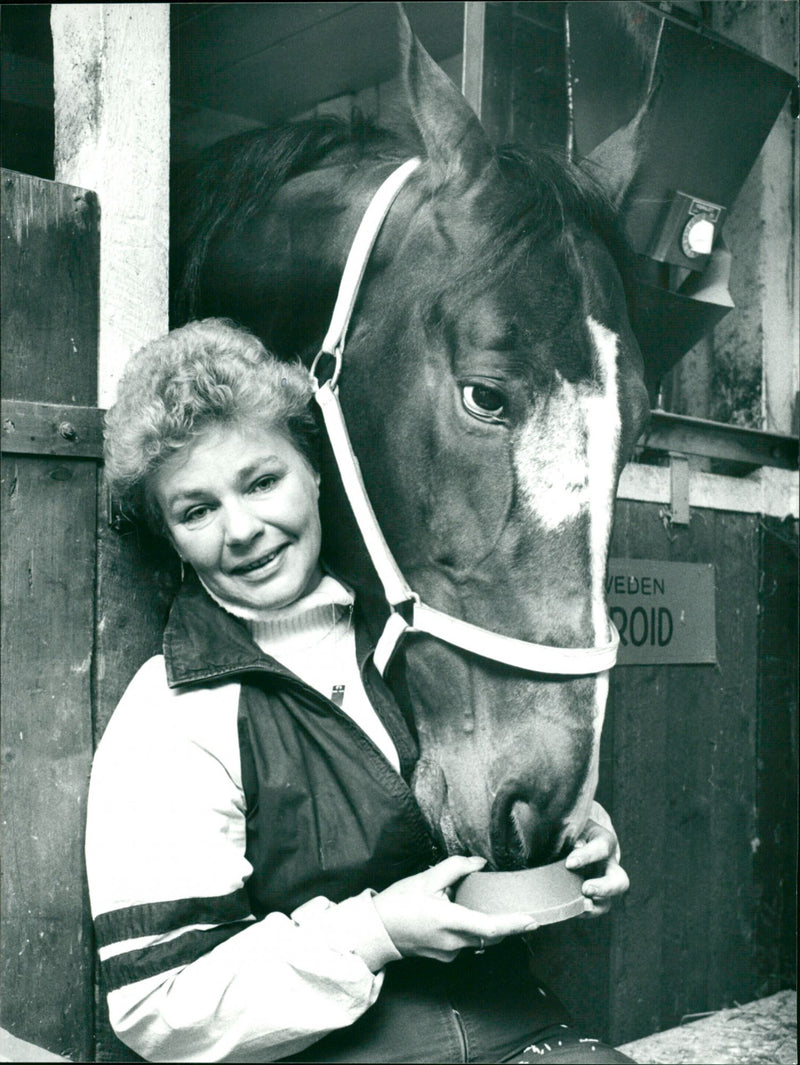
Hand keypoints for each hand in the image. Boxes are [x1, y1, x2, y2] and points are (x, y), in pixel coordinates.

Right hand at [373, 855, 538, 961]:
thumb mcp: (425, 879)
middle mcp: (453, 942)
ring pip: (479, 940)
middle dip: (507, 924)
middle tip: (520, 910)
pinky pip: (467, 943)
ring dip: (486, 925)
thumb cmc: (398, 904)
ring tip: (481, 904)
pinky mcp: (445, 956)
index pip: (489, 927)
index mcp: (449, 921)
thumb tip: (479, 863)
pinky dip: (472, 929)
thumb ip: (455, 868)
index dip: (513, 924)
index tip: (532, 920)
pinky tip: (461, 914)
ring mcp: (449, 953)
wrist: (377, 932)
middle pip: (490, 936)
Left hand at [565, 818, 629, 917]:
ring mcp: (602, 884)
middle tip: (586, 889)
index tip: (570, 863)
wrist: (565, 837)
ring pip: (608, 902)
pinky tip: (569, 910)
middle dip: (604, 888)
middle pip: (619, 881)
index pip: (601, 848)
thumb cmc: (567, 829)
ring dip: (594, 907)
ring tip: (579, 906)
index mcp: (603, 841)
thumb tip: (568, 845)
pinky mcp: (593, 898)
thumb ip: (567, 834)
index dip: (588, 856)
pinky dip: (582, 912)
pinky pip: (593, 910)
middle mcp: (608, 865)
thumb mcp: (569, 827)